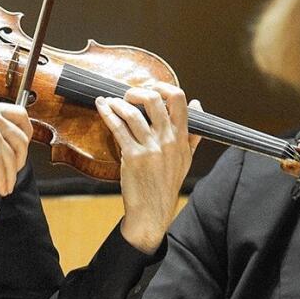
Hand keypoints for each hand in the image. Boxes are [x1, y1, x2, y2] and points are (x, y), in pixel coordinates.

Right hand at [0, 99, 31, 195]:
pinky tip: (1, 187)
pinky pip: (5, 171)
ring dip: (12, 174)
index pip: (21, 114)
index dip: (26, 130)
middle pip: (22, 138)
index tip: (25, 141)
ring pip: (14, 158)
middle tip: (16, 166)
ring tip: (7, 183)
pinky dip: (4, 182)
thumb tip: (0, 139)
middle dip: (22, 156)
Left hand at [96, 83, 198, 252]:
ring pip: (133, 113)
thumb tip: (197, 104)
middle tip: (127, 95)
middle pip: (154, 99)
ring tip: (110, 102)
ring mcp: (150, 148)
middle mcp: (168, 140)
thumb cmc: (166, 185)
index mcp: (181, 138)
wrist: (153, 211)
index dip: (162, 86)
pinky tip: (102, 108)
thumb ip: (193, 131)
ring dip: (118, 103)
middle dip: (137, 91)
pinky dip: (108, 114)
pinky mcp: (133, 157)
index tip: (150, 87)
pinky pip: (118, 128)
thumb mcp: (187, 158)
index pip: (179, 99)